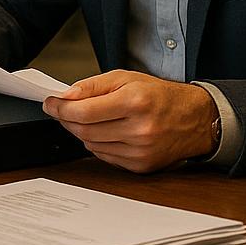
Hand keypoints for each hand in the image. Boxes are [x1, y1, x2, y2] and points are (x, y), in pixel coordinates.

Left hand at [42, 70, 217, 172]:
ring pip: (91, 145)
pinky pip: (105, 156)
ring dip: (82, 132)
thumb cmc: (159, 95)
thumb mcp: (126, 78)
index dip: (60, 108)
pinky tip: (107, 132)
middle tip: (63, 110)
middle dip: (67, 120)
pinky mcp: (141, 166)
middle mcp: (139, 129)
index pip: (83, 112)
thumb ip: (92, 86)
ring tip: (90, 119)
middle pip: (84, 130)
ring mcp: (141, 151)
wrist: (195, 119)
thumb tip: (65, 96)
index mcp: (135, 102)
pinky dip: (98, 144)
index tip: (50, 103)